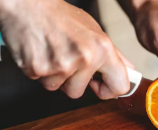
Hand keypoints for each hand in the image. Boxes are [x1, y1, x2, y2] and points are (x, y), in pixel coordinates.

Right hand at [0, 0, 132, 98]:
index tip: (99, 84)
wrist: (27, 4)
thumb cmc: (61, 17)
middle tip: (66, 59)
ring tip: (53, 53)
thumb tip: (129, 72)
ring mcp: (60, 65)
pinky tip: (42, 53)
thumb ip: (114, 56)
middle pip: (78, 93)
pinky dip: (39, 71)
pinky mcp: (37, 68)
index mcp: (103, 49)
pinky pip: (41, 82)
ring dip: (54, 76)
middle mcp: (84, 58)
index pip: (120, 87)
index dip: (109, 90)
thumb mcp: (96, 32)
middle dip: (71, 80)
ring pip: (58, 88)